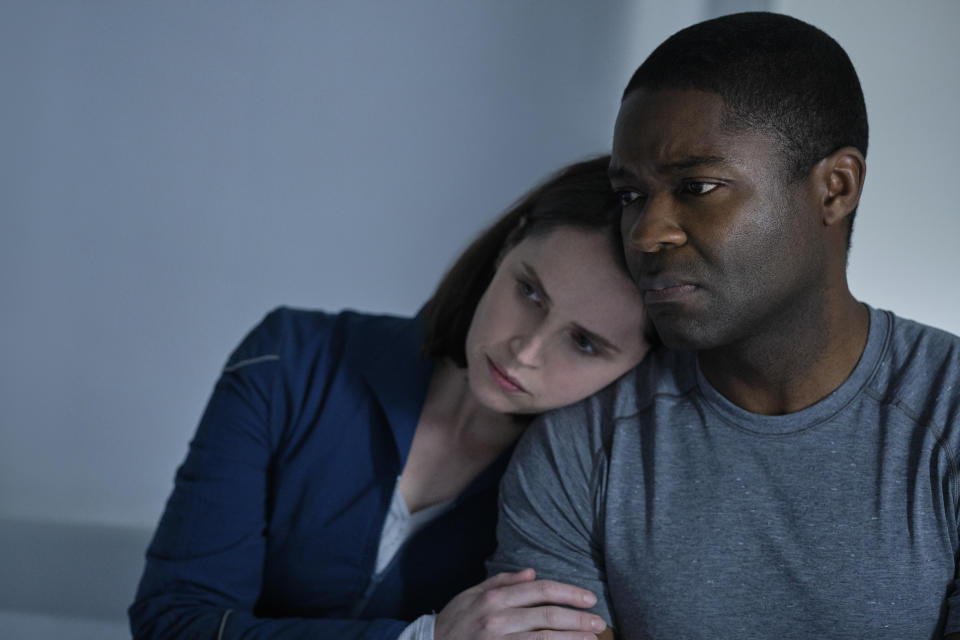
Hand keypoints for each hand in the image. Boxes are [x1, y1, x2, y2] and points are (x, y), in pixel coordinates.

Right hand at [434, 568, 606, 639]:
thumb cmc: (453, 622)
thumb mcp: (472, 594)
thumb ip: (502, 582)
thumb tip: (532, 573)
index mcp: (494, 598)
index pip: (540, 591)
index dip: (568, 593)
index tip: (589, 598)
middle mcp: (498, 620)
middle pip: (548, 616)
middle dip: (578, 619)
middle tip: (599, 622)